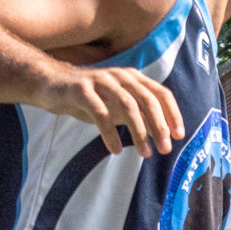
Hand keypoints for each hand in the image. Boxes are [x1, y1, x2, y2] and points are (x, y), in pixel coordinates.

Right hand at [42, 64, 184, 157]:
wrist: (51, 86)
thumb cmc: (91, 99)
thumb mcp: (118, 107)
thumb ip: (140, 117)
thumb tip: (164, 137)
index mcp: (133, 78)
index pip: (161, 93)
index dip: (172, 114)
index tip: (179, 136)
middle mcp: (120, 76)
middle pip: (147, 100)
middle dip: (159, 126)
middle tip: (165, 149)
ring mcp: (100, 80)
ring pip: (127, 105)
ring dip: (139, 132)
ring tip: (144, 153)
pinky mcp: (81, 89)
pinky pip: (100, 113)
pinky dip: (110, 133)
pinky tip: (115, 150)